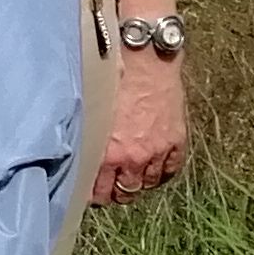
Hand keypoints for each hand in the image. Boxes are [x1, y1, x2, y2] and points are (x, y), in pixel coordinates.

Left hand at [94, 49, 189, 205]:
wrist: (143, 60)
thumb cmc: (110, 80)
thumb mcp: (90, 114)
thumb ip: (88, 140)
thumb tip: (77, 157)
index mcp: (106, 152)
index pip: (99, 190)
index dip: (94, 194)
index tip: (90, 191)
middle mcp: (133, 157)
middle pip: (123, 192)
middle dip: (114, 193)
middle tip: (109, 189)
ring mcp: (157, 152)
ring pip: (145, 185)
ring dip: (136, 185)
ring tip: (128, 180)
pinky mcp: (175, 142)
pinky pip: (169, 172)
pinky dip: (160, 175)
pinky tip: (151, 172)